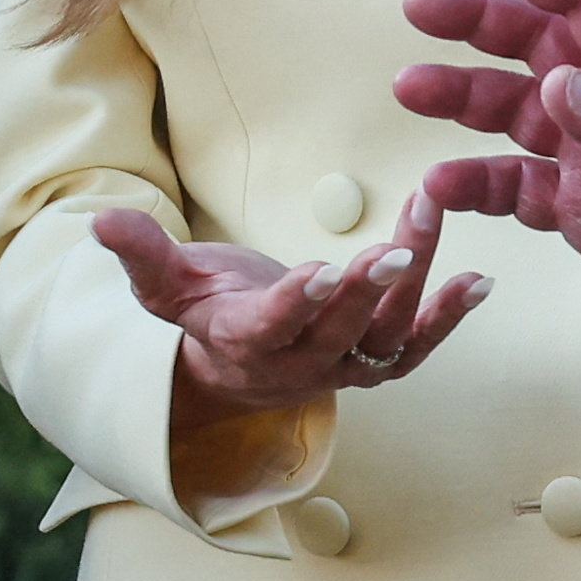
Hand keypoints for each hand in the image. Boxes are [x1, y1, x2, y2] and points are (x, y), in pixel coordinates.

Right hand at [92, 214, 492, 425]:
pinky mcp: (373, 361)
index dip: (295, 304)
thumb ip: (141, 253)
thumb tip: (100, 219)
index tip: (319, 270)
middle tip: (393, 247)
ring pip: (385, 332)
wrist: (235, 360)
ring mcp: (342, 367)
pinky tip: (480, 281)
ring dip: (416, 280)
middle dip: (366, 292)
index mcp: (244, 344)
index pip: (270, 328)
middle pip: (339, 333)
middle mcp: (298, 366)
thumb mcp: (163, 284)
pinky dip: (448, 317)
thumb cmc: (199, 308)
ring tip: (430, 214)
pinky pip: (415, 346)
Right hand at [393, 0, 580, 349]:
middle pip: (536, 43)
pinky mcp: (578, 208)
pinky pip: (513, 185)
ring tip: (411, 88)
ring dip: (462, 96)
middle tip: (421, 8)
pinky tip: (441, 183)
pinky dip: (475, 183)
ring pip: (512, 110)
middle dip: (478, 21)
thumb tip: (560, 85)